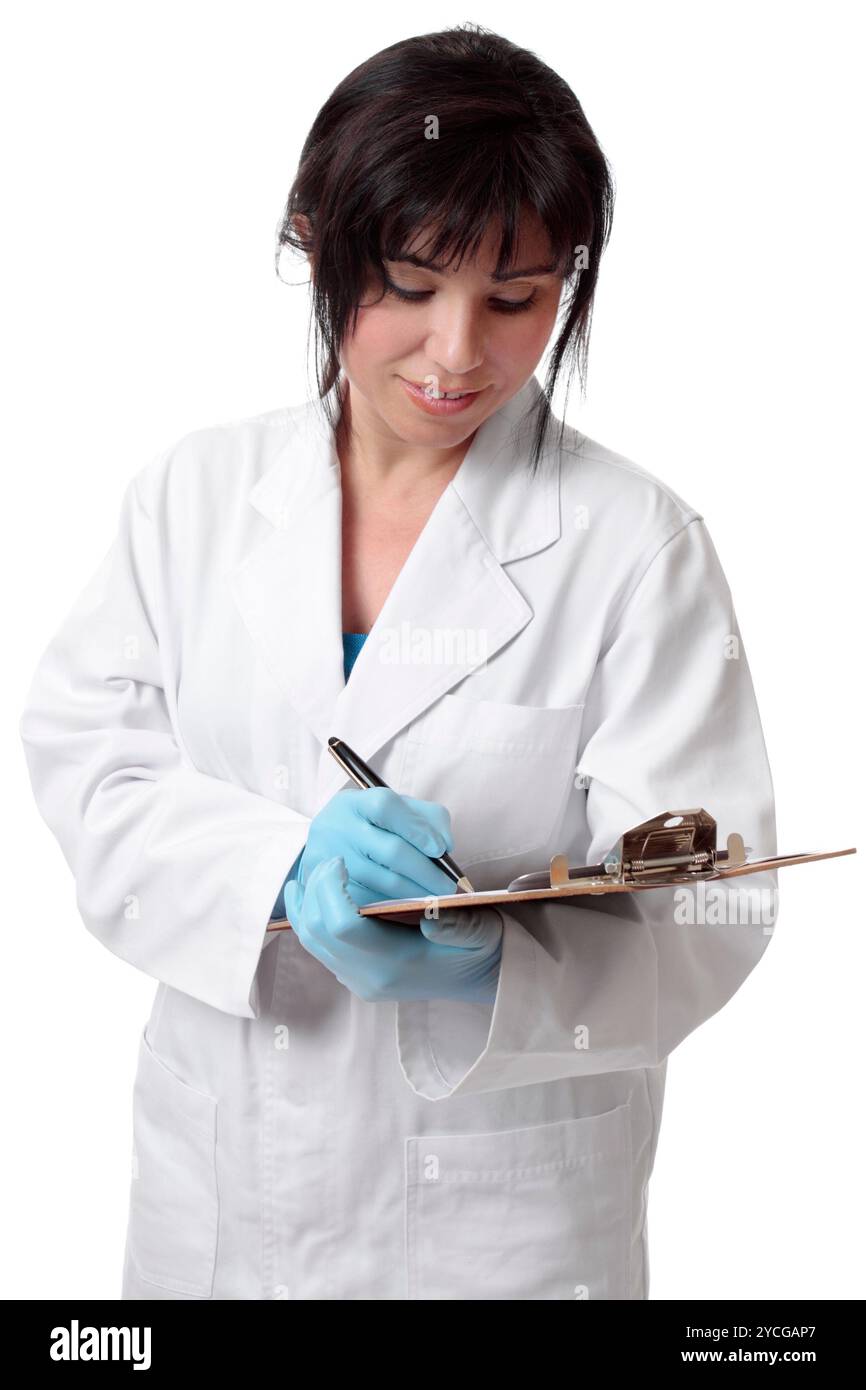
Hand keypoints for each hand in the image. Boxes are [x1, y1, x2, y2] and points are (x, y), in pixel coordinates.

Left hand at [282, 857, 502, 1003]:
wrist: (485, 977)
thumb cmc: (482, 946)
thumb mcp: (482, 931)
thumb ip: (459, 926)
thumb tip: (431, 918)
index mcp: (399, 963)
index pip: (343, 926)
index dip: (331, 888)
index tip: (339, 860)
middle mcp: (372, 978)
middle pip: (318, 932)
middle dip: (314, 890)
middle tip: (328, 860)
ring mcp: (361, 982)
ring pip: (312, 941)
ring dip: (305, 905)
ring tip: (311, 873)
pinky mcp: (357, 978)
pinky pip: (320, 947)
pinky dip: (312, 918)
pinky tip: (313, 895)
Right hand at [292, 786, 457, 906]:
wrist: (326, 842)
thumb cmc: (371, 823)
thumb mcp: (394, 809)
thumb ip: (427, 817)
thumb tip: (445, 846)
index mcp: (354, 802)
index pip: (386, 807)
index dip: (417, 828)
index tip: (441, 849)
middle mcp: (337, 828)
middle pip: (390, 851)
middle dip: (426, 872)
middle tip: (449, 887)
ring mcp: (328, 860)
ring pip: (381, 881)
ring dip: (415, 893)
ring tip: (436, 899)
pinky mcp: (326, 889)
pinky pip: (370, 900)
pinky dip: (395, 904)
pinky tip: (411, 906)